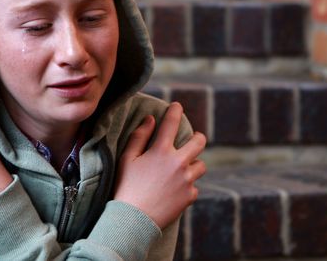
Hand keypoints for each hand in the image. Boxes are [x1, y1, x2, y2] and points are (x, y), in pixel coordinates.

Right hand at [114, 102, 206, 228]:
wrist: (133, 220)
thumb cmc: (126, 187)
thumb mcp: (127, 159)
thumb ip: (139, 137)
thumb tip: (150, 119)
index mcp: (161, 151)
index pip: (171, 123)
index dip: (175, 111)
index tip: (177, 106)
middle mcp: (178, 163)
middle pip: (199, 142)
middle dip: (198, 137)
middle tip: (194, 138)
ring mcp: (186, 180)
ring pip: (201, 165)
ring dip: (193, 165)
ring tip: (182, 171)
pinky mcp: (190, 196)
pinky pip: (194, 187)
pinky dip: (187, 187)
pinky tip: (174, 192)